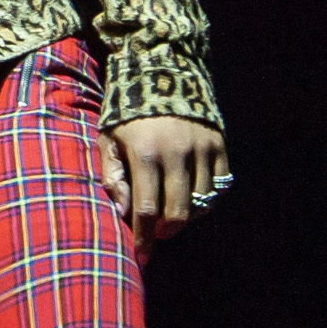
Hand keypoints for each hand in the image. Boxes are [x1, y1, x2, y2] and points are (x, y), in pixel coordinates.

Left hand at [95, 115, 228, 255]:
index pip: (146, 209)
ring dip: (186, 216)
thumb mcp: (107, 140)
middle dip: (165, 231)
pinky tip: (190, 197)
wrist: (160, 72)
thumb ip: (113, 177)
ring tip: (169, 211)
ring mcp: (202, 148)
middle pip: (177, 213)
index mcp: (144, 153)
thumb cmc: (125, 113)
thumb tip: (124, 213)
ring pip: (201, 203)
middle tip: (155, 232)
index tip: (141, 255)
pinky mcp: (219, 144)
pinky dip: (206, 199)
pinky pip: (219, 186)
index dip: (143, 238)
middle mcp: (177, 152)